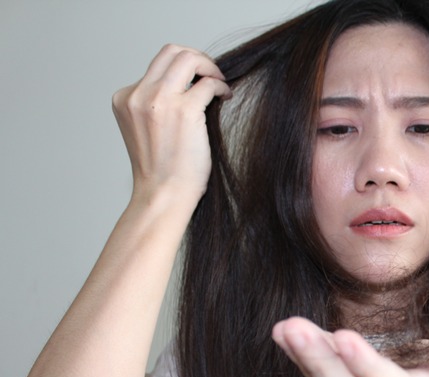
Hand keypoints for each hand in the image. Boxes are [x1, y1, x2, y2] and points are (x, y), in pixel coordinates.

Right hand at [112, 44, 231, 205]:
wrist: (162, 195)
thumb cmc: (162, 169)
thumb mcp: (147, 128)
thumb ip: (158, 103)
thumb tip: (192, 81)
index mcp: (125, 99)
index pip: (157, 66)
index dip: (182, 71)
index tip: (197, 83)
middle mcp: (138, 95)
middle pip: (171, 51)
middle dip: (198, 59)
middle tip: (212, 75)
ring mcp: (158, 101)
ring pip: (188, 57)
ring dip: (209, 66)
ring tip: (219, 84)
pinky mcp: (183, 111)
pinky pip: (208, 83)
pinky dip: (220, 86)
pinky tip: (224, 98)